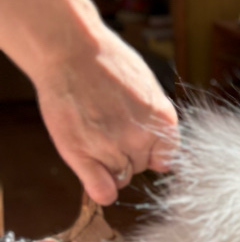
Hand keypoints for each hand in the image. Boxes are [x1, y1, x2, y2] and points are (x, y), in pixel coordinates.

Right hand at [35, 25, 177, 205]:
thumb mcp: (147, 87)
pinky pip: (102, 190)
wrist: (71, 51)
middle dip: (129, 154)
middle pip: (141, 166)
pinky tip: (94, 176)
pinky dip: (101, 189)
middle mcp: (142, 137)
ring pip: (121, 177)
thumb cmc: (107, 63)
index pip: (167, 156)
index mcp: (163, 119)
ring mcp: (112, 147)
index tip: (139, 142)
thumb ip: (156, 120)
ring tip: (94, 136)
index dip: (152, 151)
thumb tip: (163, 156)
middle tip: (108, 129)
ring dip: (110, 165)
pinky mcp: (82, 154)